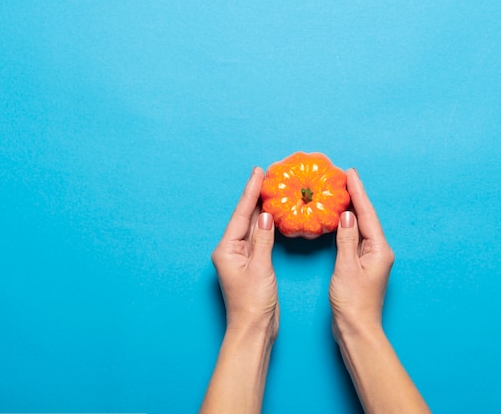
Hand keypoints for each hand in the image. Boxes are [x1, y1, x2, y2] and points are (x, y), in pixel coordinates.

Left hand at [211, 167, 278, 339]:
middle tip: (266, 175)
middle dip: (255, 196)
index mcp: (227, 249)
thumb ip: (263, 240)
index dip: (250, 192)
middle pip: (244, 217)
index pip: (241, 214)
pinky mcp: (252, 264)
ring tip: (270, 188)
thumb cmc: (253, 303)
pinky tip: (273, 215)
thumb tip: (266, 216)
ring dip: (261, 208)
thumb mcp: (260, 268)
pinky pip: (259, 238)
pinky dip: (266, 225)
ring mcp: (241, 257)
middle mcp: (231, 250)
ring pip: (252, 226)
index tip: (258, 172)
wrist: (253, 329)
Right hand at [330, 168, 394, 338]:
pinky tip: (341, 218)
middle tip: (344, 177)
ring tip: (342, 191)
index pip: (367, 214)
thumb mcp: (346, 268)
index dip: (358, 192)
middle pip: (367, 217)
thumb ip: (347, 239)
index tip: (350, 174)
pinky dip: (348, 225)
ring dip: (352, 209)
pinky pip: (356, 238)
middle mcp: (379, 251)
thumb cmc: (352, 303)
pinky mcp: (363, 265)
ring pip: (362, 227)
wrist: (357, 329)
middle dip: (356, 197)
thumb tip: (347, 214)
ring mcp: (372, 258)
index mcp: (379, 250)